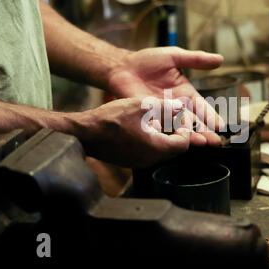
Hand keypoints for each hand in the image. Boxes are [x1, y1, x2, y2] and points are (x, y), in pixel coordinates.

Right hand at [71, 98, 191, 167]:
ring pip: (160, 150)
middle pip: (173, 148)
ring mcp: (138, 162)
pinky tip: (139, 126)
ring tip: (153, 119)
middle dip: (174, 131)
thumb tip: (180, 106)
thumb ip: (165, 106)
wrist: (83, 133)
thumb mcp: (141, 106)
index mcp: (156, 148)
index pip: (183, 143)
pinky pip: (147, 152)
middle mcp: (150, 160)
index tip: (179, 117)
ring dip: (162, 135)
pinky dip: (150, 140)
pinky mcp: (129, 161)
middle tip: (169, 116)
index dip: (185, 128)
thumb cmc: (110, 120)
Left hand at [107, 47, 224, 145]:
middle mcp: (176, 108)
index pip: (202, 108)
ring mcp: (162, 115)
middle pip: (194, 123)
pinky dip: (166, 136)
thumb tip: (220, 59)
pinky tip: (174, 142)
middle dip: (204, 132)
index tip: (221, 127)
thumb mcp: (175, 56)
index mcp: (186, 95)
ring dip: (189, 137)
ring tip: (199, 144)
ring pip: (178, 129)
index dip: (211, 117)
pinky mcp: (147, 119)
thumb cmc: (148, 61)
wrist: (122, 67)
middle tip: (213, 142)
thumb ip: (196, 59)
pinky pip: (159, 129)